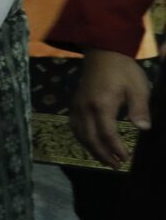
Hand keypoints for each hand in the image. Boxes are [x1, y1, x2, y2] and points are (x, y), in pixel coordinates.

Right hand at [71, 50, 149, 169]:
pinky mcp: (75, 104)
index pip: (107, 133)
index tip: (126, 158)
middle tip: (116, 166)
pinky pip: (75, 127)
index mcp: (102, 104)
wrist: (103, 53)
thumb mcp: (138, 87)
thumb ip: (139, 109)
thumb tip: (143, 129)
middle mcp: (85, 108)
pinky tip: (91, 144)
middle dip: (103, 154)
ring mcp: (77, 106)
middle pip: (91, 138)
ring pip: (80, 134)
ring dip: (92, 149)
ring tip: (105, 160)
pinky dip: (83, 139)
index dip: (116, 148)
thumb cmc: (124, 70)